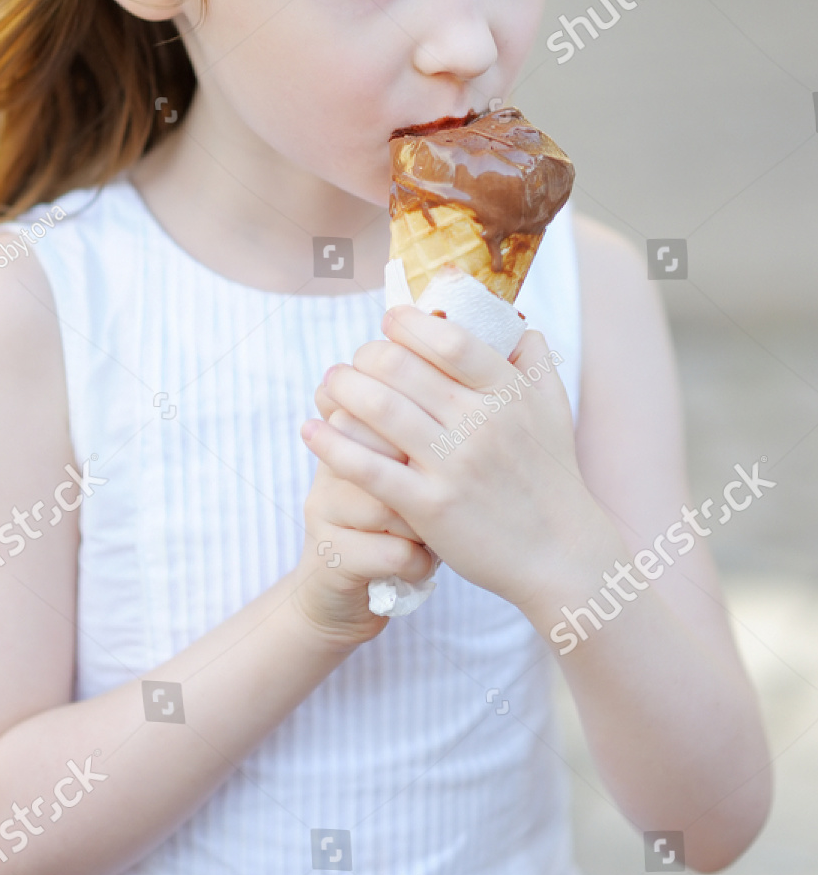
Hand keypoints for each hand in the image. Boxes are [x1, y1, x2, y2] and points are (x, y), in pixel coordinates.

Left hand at [301, 307, 619, 622]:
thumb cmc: (552, 477)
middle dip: (365, 356)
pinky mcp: (431, 507)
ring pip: (379, 409)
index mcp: (509, 392)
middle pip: (402, 367)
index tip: (389, 320)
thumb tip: (510, 319)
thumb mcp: (554, 409)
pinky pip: (369, 468)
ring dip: (342, 390)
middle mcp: (482, 423)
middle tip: (353, 362)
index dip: (409, 323)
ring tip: (329, 386)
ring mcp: (455, 465)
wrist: (561, 555)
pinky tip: (311, 431)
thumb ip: (533, 359)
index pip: (450, 339)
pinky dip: (332, 444)